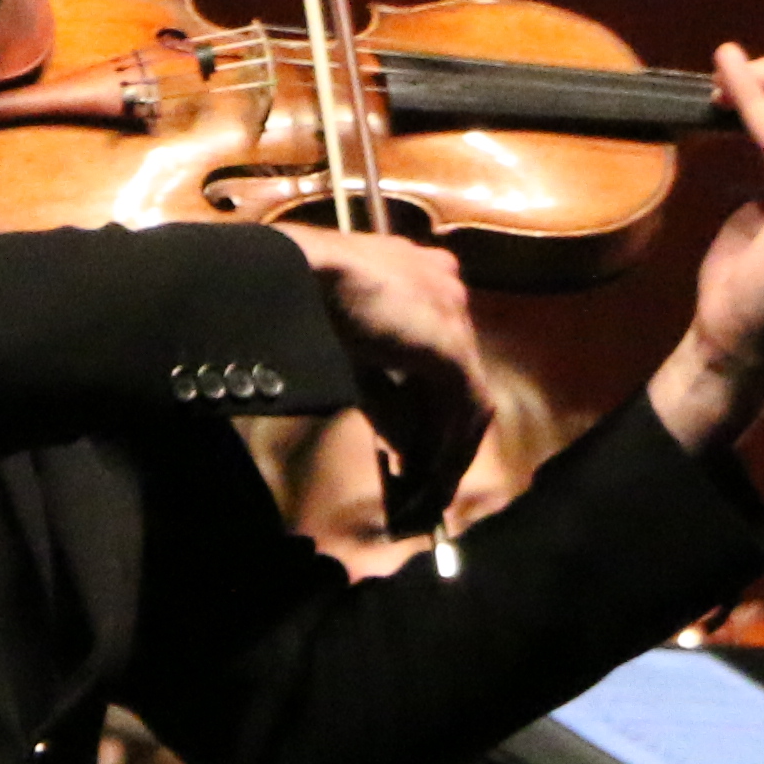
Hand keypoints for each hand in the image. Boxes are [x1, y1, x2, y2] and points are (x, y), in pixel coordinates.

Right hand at [276, 222, 491, 529]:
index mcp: (418, 273)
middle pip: (458, 374)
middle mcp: (445, 286)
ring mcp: (452, 311)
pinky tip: (435, 478)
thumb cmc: (301, 297)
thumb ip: (380, 394)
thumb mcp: (345, 351)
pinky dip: (452, 446)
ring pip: (468, 394)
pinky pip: (465, 406)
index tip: (415, 441)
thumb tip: (401, 447)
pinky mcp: (449, 343)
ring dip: (451, 447)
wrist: (295, 274)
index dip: (430, 400)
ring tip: (432, 491)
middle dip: (444, 430)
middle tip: (430, 477)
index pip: (439, 348)